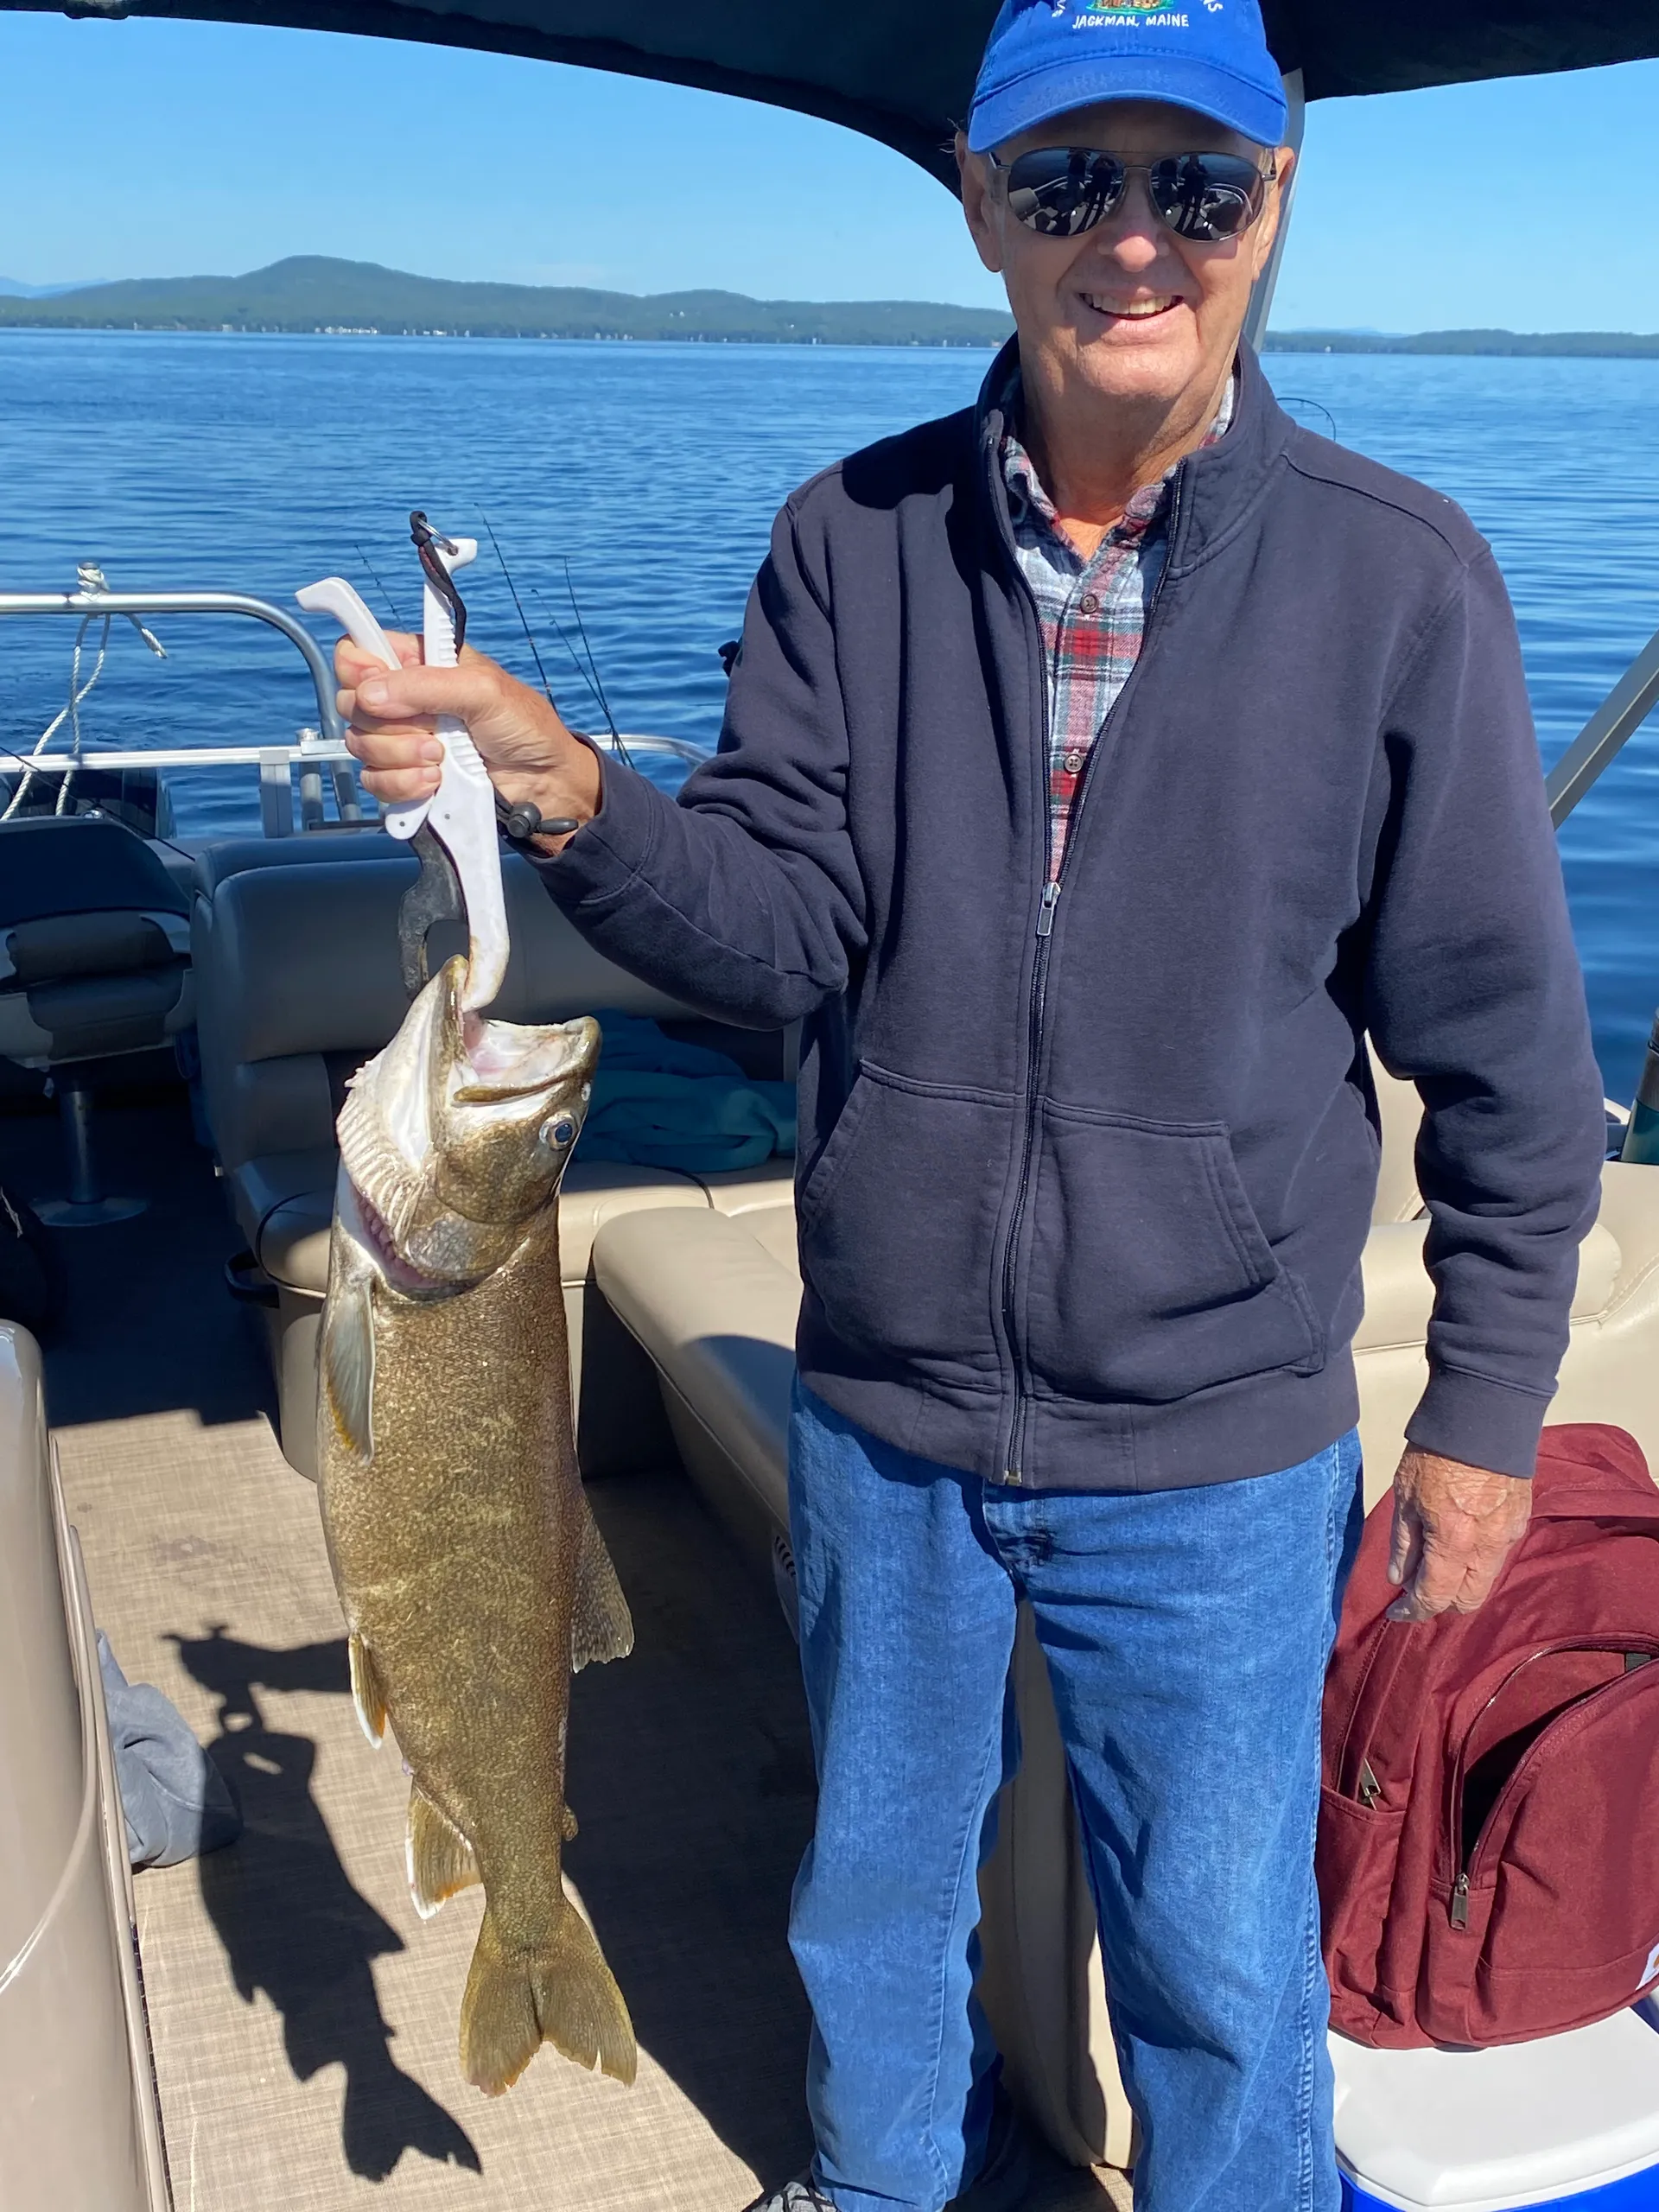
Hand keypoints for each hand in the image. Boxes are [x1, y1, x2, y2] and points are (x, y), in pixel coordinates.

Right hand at [336, 633, 600, 853]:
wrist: (544, 784)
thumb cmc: (525, 727)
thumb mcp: (483, 692)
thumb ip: (425, 686)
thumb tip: (369, 693)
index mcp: (418, 662)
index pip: (356, 653)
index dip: (357, 670)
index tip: (377, 688)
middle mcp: (402, 698)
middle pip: (351, 704)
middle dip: (389, 725)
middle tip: (434, 732)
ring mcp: (401, 740)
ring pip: (360, 746)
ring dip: (400, 758)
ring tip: (443, 761)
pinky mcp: (405, 777)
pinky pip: (375, 782)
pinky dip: (403, 786)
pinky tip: (435, 784)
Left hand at [1386, 1448, 1530, 1621]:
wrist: (1484, 1417)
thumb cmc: (1436, 1452)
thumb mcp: (1405, 1495)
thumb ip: (1403, 1543)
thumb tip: (1400, 1579)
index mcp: (1453, 1543)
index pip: (1434, 1597)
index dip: (1412, 1611)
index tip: (1396, 1612)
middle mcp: (1486, 1548)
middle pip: (1466, 1600)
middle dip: (1440, 1602)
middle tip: (1417, 1587)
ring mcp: (1509, 1536)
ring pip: (1485, 1581)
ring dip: (1460, 1583)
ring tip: (1436, 1565)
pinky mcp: (1521, 1521)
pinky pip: (1498, 1557)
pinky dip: (1477, 1562)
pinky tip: (1460, 1543)